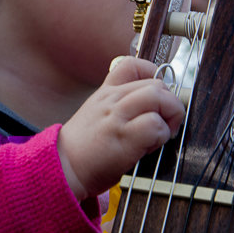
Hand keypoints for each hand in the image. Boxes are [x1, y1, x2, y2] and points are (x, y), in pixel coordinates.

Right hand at [57, 57, 184, 201]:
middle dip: (170, 103)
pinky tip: (150, 147)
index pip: (132, 65)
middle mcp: (112, 100)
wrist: (63, 168)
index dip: (152, 74)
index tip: (157, 94)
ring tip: (161, 134)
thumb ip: (120, 106)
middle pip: (156, 84)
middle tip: (166, 123)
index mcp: (106, 93)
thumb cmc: (83, 149)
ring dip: (170, 116)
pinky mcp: (124, 137)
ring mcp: (117, 117)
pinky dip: (161, 136)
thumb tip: (154, 108)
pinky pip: (155, 125)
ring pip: (158, 97)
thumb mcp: (96, 115)